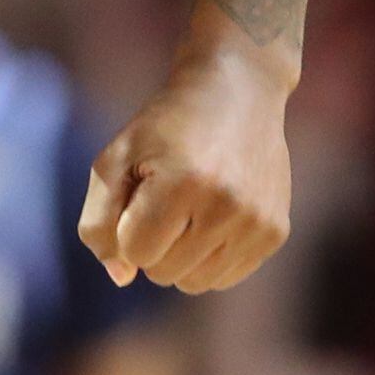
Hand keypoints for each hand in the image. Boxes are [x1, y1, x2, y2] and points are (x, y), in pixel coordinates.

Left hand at [79, 46, 293, 292]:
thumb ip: (99, 222)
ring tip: (191, 206)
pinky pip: (225, 277)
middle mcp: (227, 206)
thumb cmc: (166, 127)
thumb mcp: (116, 157)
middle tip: (169, 192)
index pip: (135, 252)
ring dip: (182, 254)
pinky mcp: (275, 232)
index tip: (144, 187)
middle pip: (164, 273)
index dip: (128, 223)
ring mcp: (257, 222)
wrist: (238, 91)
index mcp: (184, 183)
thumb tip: (122, 277)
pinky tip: (215, 214)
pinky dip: (210, 256)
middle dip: (154, 241)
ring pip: (195, 284)